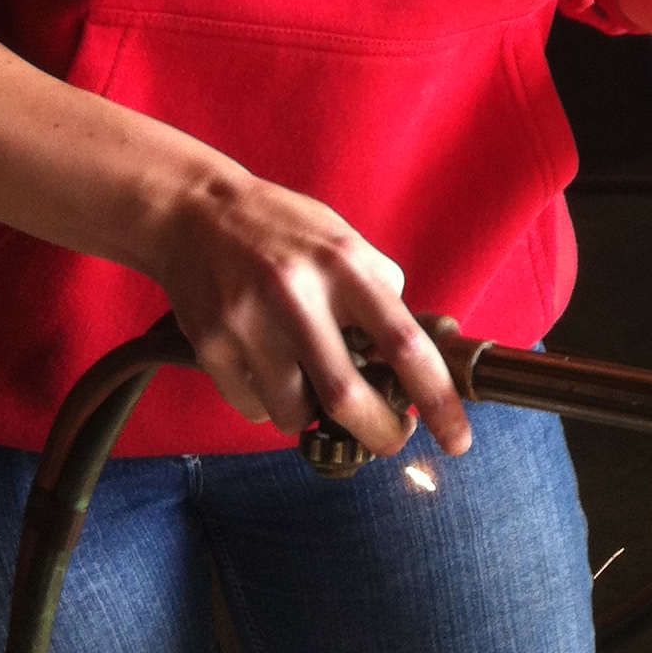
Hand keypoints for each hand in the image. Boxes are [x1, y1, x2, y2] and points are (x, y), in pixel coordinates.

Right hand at [147, 168, 471, 458]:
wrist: (193, 213)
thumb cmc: (282, 230)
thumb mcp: (343, 242)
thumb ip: (378, 291)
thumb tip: (412, 359)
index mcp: (344, 265)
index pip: (404, 343)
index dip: (438, 398)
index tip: (458, 439)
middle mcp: (298, 294)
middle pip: (348, 398)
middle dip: (380, 434)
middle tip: (391, 439)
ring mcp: (249, 323)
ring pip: (295, 415)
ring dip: (312, 417)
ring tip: (309, 383)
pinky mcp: (211, 346)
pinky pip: (253, 408)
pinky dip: (269, 405)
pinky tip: (265, 369)